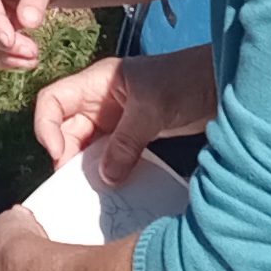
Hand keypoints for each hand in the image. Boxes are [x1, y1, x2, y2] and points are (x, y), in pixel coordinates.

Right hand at [32, 48, 209, 186]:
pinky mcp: (136, 134)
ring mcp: (118, 119)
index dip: (46, 128)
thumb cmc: (187, 81)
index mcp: (97, 82)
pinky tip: (115, 185)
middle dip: (67, 155)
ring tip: (94, 189)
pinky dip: (109, 170)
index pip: (53, 101)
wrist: (224, 84)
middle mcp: (101, 100)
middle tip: (77, 183)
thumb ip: (126, 142)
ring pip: (88, 145)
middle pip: (66, 128)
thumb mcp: (152, 109)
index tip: (60, 156)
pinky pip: (111, 154)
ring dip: (88, 166)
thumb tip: (105, 177)